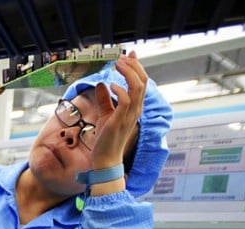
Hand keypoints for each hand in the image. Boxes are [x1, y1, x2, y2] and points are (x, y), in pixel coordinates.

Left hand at [90, 51, 146, 169]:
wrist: (105, 158)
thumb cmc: (106, 139)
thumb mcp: (105, 114)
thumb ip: (105, 99)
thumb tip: (101, 84)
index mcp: (134, 107)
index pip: (142, 82)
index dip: (137, 67)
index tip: (129, 55)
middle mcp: (136, 110)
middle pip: (143, 81)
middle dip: (133, 66)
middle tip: (121, 57)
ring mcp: (130, 115)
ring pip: (137, 87)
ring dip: (128, 73)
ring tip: (118, 65)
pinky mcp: (120, 121)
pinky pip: (126, 100)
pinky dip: (120, 89)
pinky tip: (112, 84)